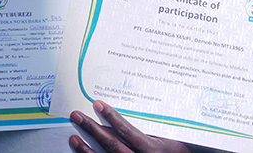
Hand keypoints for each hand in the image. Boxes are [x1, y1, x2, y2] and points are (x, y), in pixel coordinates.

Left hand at [69, 100, 191, 152]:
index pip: (127, 132)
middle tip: (76, 116)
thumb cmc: (179, 151)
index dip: (112, 117)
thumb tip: (135, 109)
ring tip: (73, 137)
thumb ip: (154, 128)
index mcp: (152, 149)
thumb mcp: (171, 139)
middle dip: (92, 129)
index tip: (98, 104)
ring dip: (86, 150)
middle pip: (112, 145)